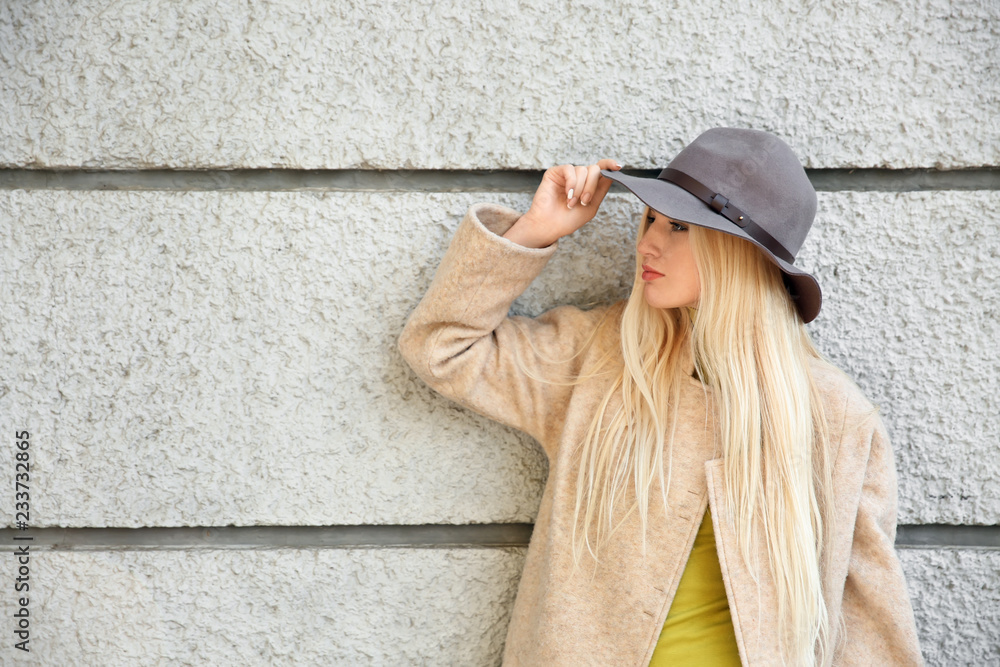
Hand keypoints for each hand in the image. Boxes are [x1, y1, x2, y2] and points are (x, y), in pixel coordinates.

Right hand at [503, 158, 621, 247]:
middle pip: (594, 169)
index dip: (610, 164)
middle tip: (584, 201)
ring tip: (571, 203)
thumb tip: (612, 174)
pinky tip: (567, 194)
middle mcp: (579, 178)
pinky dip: (571, 182)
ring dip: (580, 189)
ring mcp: (567, 175)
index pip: (601, 169)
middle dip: (592, 186)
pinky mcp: (555, 173)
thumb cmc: (568, 220)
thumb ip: (601, 190)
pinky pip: (570, 169)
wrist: (549, 226)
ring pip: (582, 170)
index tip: (618, 167)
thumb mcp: (591, 206)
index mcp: (589, 185)